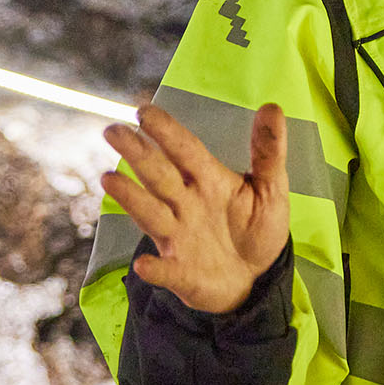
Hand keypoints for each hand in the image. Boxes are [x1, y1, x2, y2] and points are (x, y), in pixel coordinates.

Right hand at [102, 100, 290, 315]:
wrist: (258, 277)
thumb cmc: (257, 227)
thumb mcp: (271, 187)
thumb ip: (269, 151)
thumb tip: (273, 106)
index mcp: (208, 180)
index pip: (185, 150)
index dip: (167, 131)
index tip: (144, 110)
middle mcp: (186, 204)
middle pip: (158, 175)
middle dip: (137, 153)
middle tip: (113, 131)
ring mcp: (179, 237)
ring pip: (150, 214)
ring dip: (131, 199)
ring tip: (110, 180)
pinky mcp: (181, 272)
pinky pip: (165, 270)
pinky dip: (154, 268)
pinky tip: (143, 264)